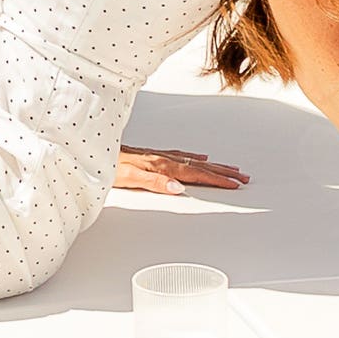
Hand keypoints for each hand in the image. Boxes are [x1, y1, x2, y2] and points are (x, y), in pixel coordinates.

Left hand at [115, 144, 249, 194]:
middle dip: (223, 172)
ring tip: (231, 169)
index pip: (195, 174)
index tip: (234, 184)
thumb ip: (154, 182)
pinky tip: (201, 157)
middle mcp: (162, 159)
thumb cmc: (108, 167)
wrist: (94, 150)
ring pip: (194, 160)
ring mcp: (159, 156)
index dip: (216, 180)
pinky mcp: (153, 155)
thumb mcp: (128, 178)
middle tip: (243, 177)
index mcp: (160, 166)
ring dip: (214, 165)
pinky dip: (195, 157)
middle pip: (200, 166)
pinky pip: (182, 155)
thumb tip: (178, 187)